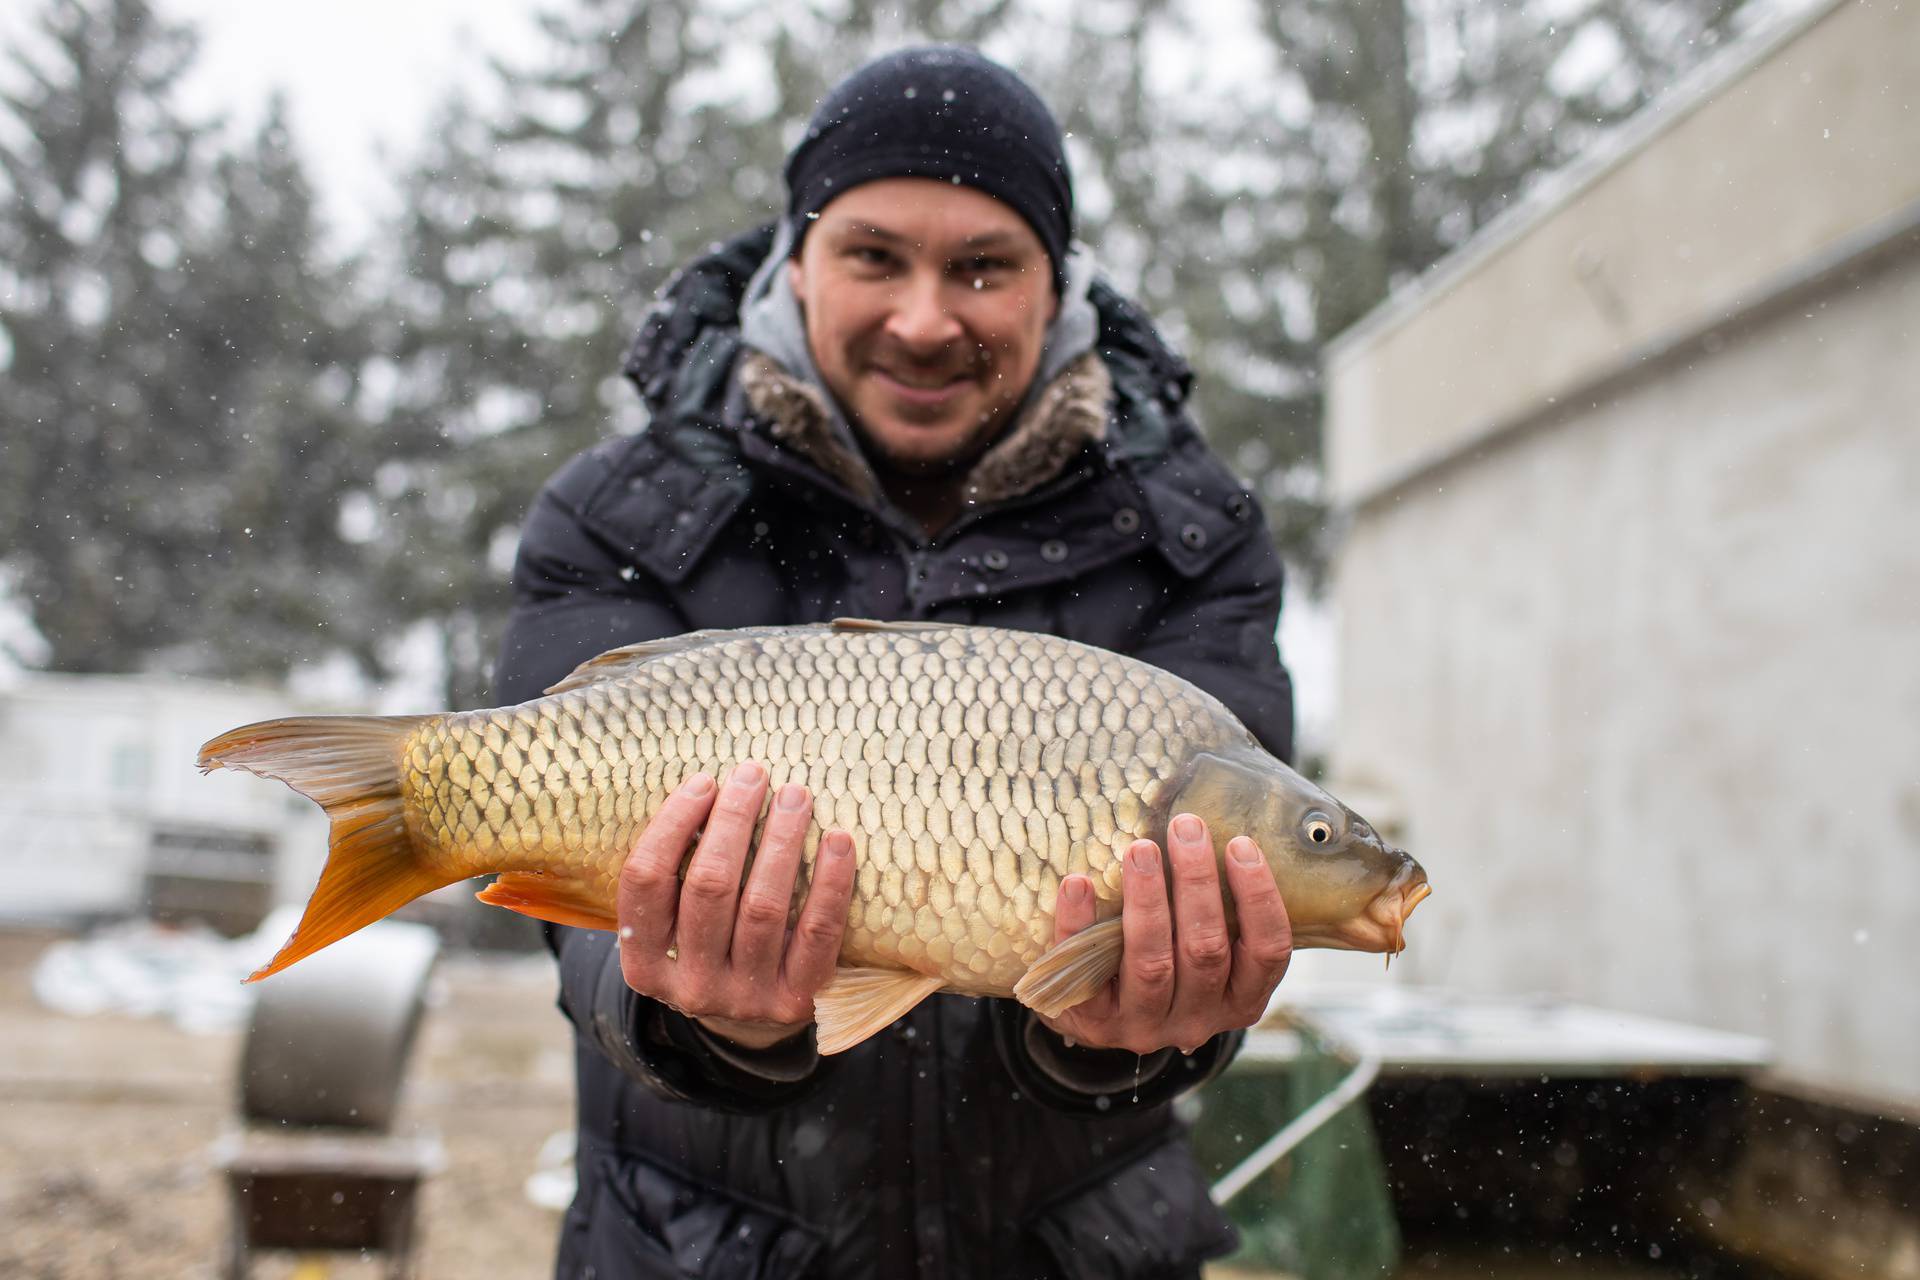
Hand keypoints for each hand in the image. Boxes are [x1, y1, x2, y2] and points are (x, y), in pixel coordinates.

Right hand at [616, 762, 855, 1049]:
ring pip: (763, 907)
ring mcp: (745, 999)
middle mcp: (691, 988)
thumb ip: (678, 874)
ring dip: (781, 841)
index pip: (646, 883)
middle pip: (708, 887)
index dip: (672, 824)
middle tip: (753, 775)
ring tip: (795, 796)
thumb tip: (707, 788)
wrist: (757, 1025)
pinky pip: (818, 933)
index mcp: (644, 965)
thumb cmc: (715, 947)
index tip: (703, 782)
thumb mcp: (677, 925)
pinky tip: (837, 840)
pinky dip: (830, 883)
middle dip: (732, 821)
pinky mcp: (798, 1000)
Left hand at [1040, 813, 1291, 1054]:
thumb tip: (1209, 823)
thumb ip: (1213, 905)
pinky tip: (1077, 883)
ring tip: (1140, 849)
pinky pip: (1086, 975)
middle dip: (1197, 883)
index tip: (1240, 843)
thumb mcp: (1202, 944)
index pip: (1267, 952)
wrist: (1095, 1014)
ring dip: (1148, 901)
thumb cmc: (1164, 957)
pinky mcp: (1094, 1024)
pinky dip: (1080, 925)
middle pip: (1206, 951)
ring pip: (1152, 963)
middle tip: (1185, 826)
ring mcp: (1145, 1025)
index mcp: (1239, 999)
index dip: (1259, 898)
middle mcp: (1198, 1019)